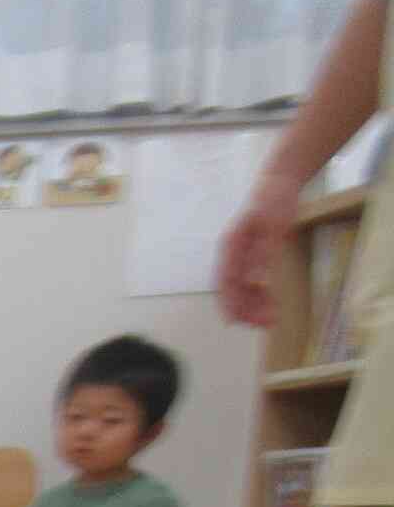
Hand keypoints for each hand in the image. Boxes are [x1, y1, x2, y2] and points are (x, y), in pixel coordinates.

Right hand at [216, 174, 300, 327]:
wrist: (280, 183)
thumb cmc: (274, 200)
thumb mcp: (274, 223)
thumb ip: (265, 251)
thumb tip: (256, 280)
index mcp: (231, 246)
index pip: (225, 280)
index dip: (229, 302)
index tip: (234, 321)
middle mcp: (232, 254)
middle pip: (232, 288)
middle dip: (245, 309)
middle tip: (265, 323)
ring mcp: (242, 256)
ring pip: (242, 288)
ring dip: (253, 305)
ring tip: (270, 319)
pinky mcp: (253, 256)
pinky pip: (251, 281)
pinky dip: (259, 295)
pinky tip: (270, 302)